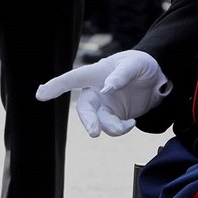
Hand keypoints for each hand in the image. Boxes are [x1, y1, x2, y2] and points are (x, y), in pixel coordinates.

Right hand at [36, 49, 170, 136]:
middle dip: (88, 121)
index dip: (55, 86)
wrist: (157, 77)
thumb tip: (106, 89)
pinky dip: (121, 129)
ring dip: (110, 127)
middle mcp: (96, 90)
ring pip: (98, 121)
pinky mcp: (114, 116)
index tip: (40, 94)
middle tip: (94, 133)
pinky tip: (132, 123)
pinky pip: (111, 128)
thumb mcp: (135, 65)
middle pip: (84, 108)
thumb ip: (121, 75)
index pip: (73, 79)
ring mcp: (104, 105)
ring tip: (128, 125)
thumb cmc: (142, 64)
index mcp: (96, 73)